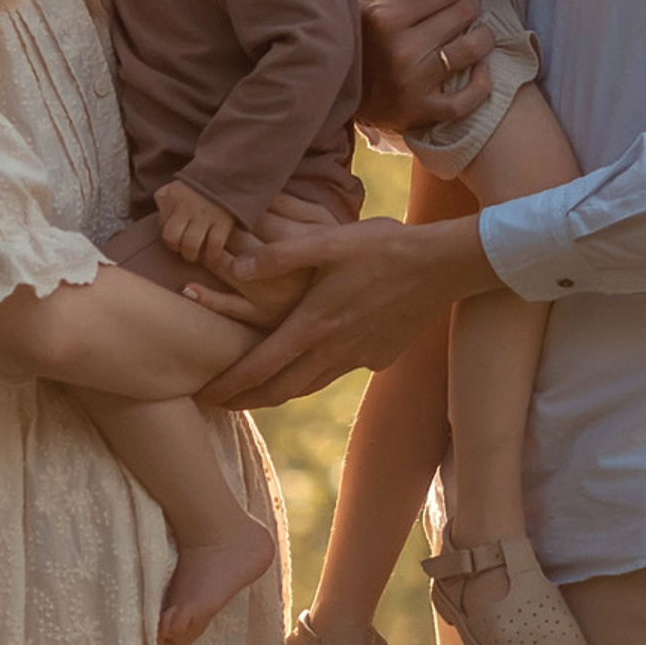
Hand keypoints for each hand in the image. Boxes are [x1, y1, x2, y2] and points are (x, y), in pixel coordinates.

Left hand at [156, 179, 242, 270]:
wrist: (229, 175)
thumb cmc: (200, 188)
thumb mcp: (176, 188)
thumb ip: (165, 202)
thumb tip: (161, 218)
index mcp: (174, 198)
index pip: (164, 230)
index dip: (171, 242)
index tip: (179, 243)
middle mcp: (187, 206)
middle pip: (173, 239)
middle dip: (180, 250)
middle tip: (188, 251)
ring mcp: (205, 214)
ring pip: (191, 244)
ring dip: (193, 255)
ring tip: (199, 254)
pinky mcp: (224, 220)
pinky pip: (215, 244)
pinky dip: (213, 254)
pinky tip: (214, 254)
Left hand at [200, 210, 495, 407]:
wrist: (441, 266)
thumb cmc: (382, 246)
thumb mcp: (328, 240)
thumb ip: (280, 254)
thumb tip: (236, 265)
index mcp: (314, 324)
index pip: (260, 366)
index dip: (229, 385)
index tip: (204, 396)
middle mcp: (334, 350)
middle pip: (281, 389)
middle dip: (247, 400)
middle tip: (219, 404)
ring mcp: (359, 357)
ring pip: (310, 386)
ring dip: (279, 392)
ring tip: (258, 393)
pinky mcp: (380, 356)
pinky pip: (339, 372)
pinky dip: (317, 375)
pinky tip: (315, 363)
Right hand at [355, 0, 493, 138]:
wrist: (333, 86)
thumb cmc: (356, 31)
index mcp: (384, 17)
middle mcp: (400, 50)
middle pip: (462, 14)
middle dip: (471, 3)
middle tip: (468, 3)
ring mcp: (411, 84)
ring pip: (471, 51)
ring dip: (483, 36)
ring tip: (478, 31)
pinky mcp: (419, 112)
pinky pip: (466, 100)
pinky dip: (481, 83)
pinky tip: (480, 67)